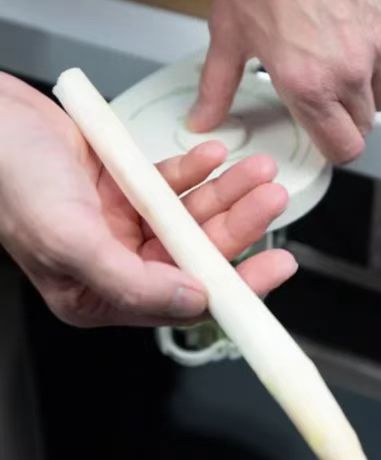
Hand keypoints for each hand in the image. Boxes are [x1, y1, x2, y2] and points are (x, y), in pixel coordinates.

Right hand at [0, 73, 296, 326]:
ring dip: (227, 194)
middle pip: (197, 253)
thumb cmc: (9, 181)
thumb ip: (132, 281)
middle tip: (271, 201)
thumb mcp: (69, 240)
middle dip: (239, 227)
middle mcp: (120, 262)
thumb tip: (192, 301)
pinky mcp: (127, 191)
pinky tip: (213, 158)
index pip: (184, 301)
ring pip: (192, 217)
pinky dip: (195, 171)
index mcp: (103, 293)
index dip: (236, 287)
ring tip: (258, 173)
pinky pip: (173, 185)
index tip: (275, 268)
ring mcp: (126, 225)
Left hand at [188, 0, 380, 163]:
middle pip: (366, 124)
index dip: (337, 148)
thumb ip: (217, 89)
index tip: (330, 138)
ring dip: (369, 87)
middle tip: (327, 90)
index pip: (345, 148)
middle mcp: (350, 71)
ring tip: (342, 59)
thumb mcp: (230, 36)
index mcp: (309, 86)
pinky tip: (360, 35)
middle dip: (348, 116)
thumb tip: (201, 122)